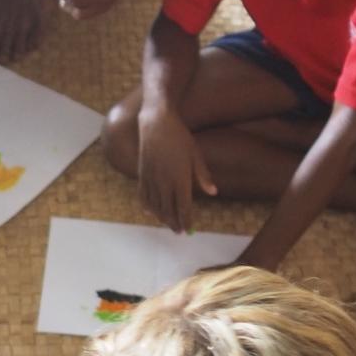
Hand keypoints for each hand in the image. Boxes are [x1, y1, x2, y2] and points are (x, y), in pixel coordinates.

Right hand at [136, 108, 216, 232]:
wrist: (156, 123)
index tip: (189, 229)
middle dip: (174, 222)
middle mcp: (164, 182)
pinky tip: (150, 212)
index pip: (183, 207)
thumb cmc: (180, 137)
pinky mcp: (142, 173)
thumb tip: (214, 192)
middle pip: (168, 209)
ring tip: (167, 224)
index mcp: (180, 179)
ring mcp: (151, 178)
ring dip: (161, 217)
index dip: (186, 220)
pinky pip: (143, 195)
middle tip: (179, 232)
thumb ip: (203, 176)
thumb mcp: (196, 155)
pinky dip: (147, 206)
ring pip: (155, 205)